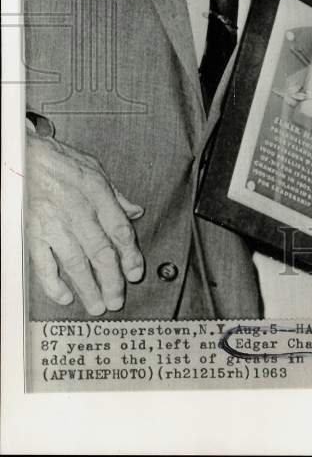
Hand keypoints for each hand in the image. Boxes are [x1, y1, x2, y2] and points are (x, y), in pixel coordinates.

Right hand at [25, 126, 144, 314]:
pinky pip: (44, 264)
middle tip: (118, 300)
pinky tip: (65, 296)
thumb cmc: (61, 162)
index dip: (130, 255)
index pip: (119, 231)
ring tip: (98, 305)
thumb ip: (117, 196)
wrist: (26, 157)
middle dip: (112, 280)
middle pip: (100, 252)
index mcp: (98, 196)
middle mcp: (78, 213)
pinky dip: (54, 283)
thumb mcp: (97, 170)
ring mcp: (54, 226)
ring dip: (88, 288)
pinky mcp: (33, 234)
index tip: (135, 273)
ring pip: (76, 263)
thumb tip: (135, 212)